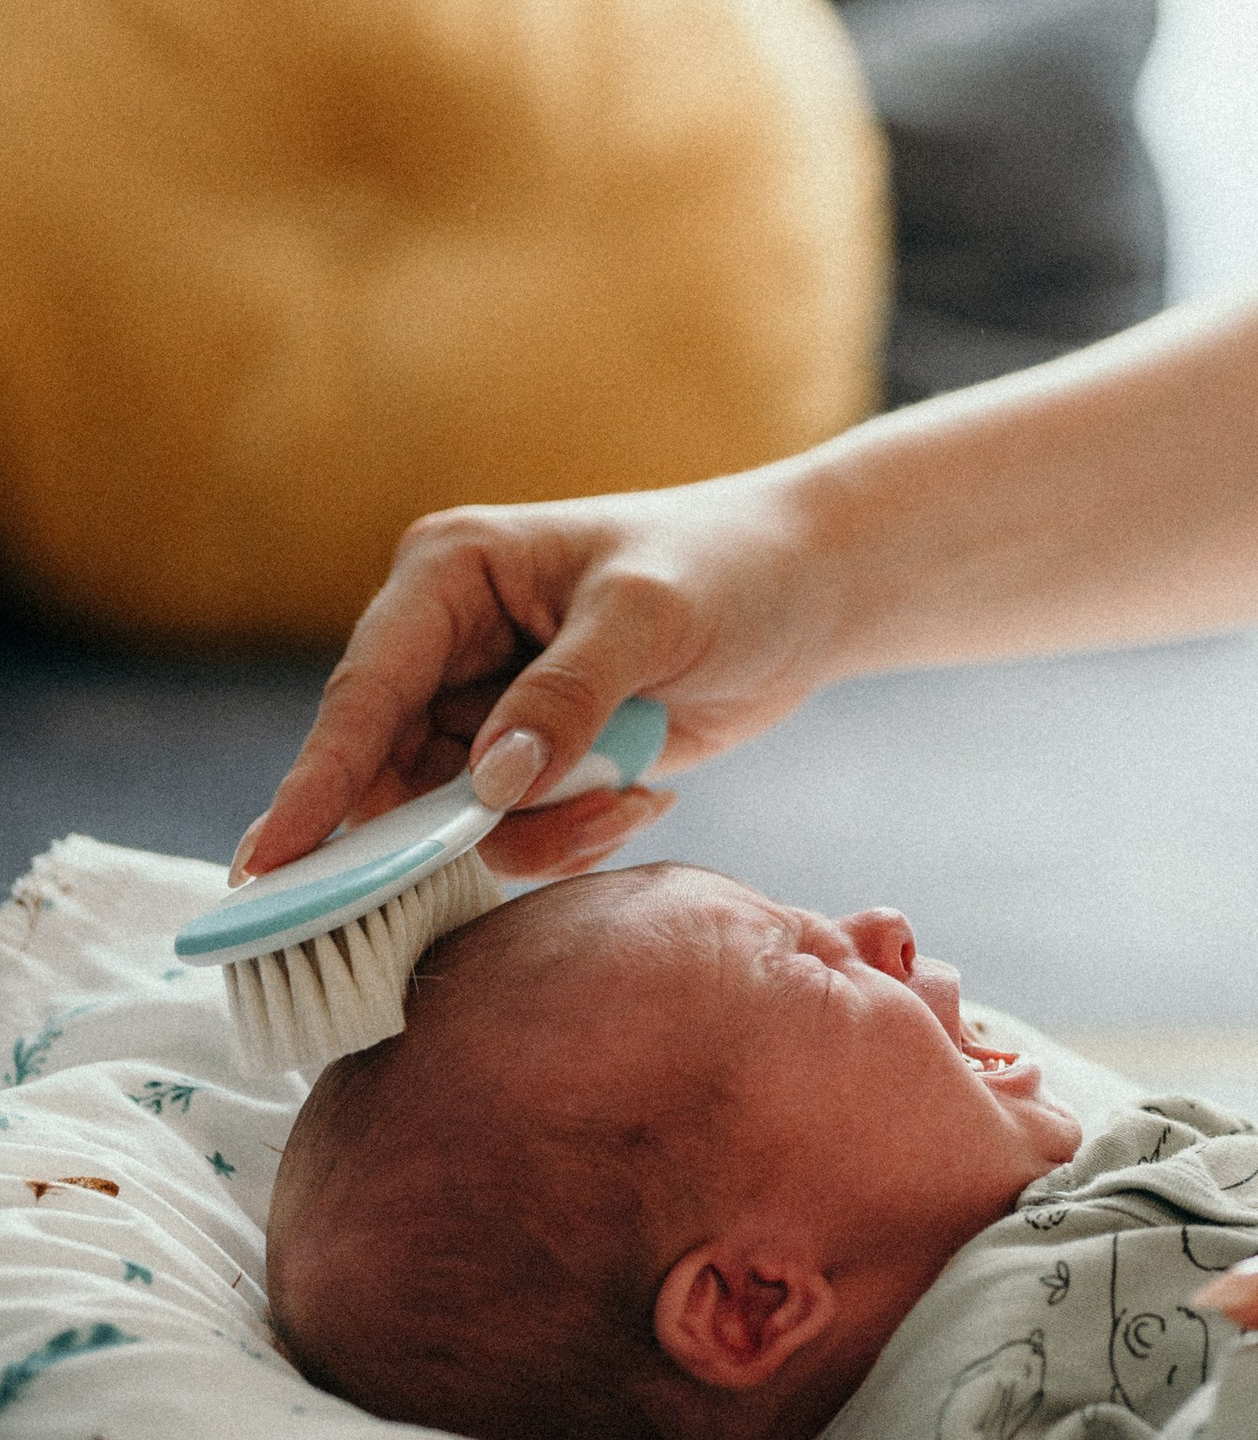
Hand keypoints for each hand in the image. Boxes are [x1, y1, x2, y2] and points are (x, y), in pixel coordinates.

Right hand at [230, 456, 844, 883]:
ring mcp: (484, 708)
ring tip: (630, 790)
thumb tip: (487, 783)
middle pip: (392, 775)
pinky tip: (644, 791)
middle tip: (533, 838)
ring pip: (455, 821)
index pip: (362, 693)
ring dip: (541, 831)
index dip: (315, 786)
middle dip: (461, 824)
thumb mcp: (650, 617)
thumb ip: (566, 696)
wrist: (809, 590)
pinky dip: (573, 833)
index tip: (266, 870)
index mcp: (447, 574)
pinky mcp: (530, 761)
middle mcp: (444, 644)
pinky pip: (514, 834)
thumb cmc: (730, 568)